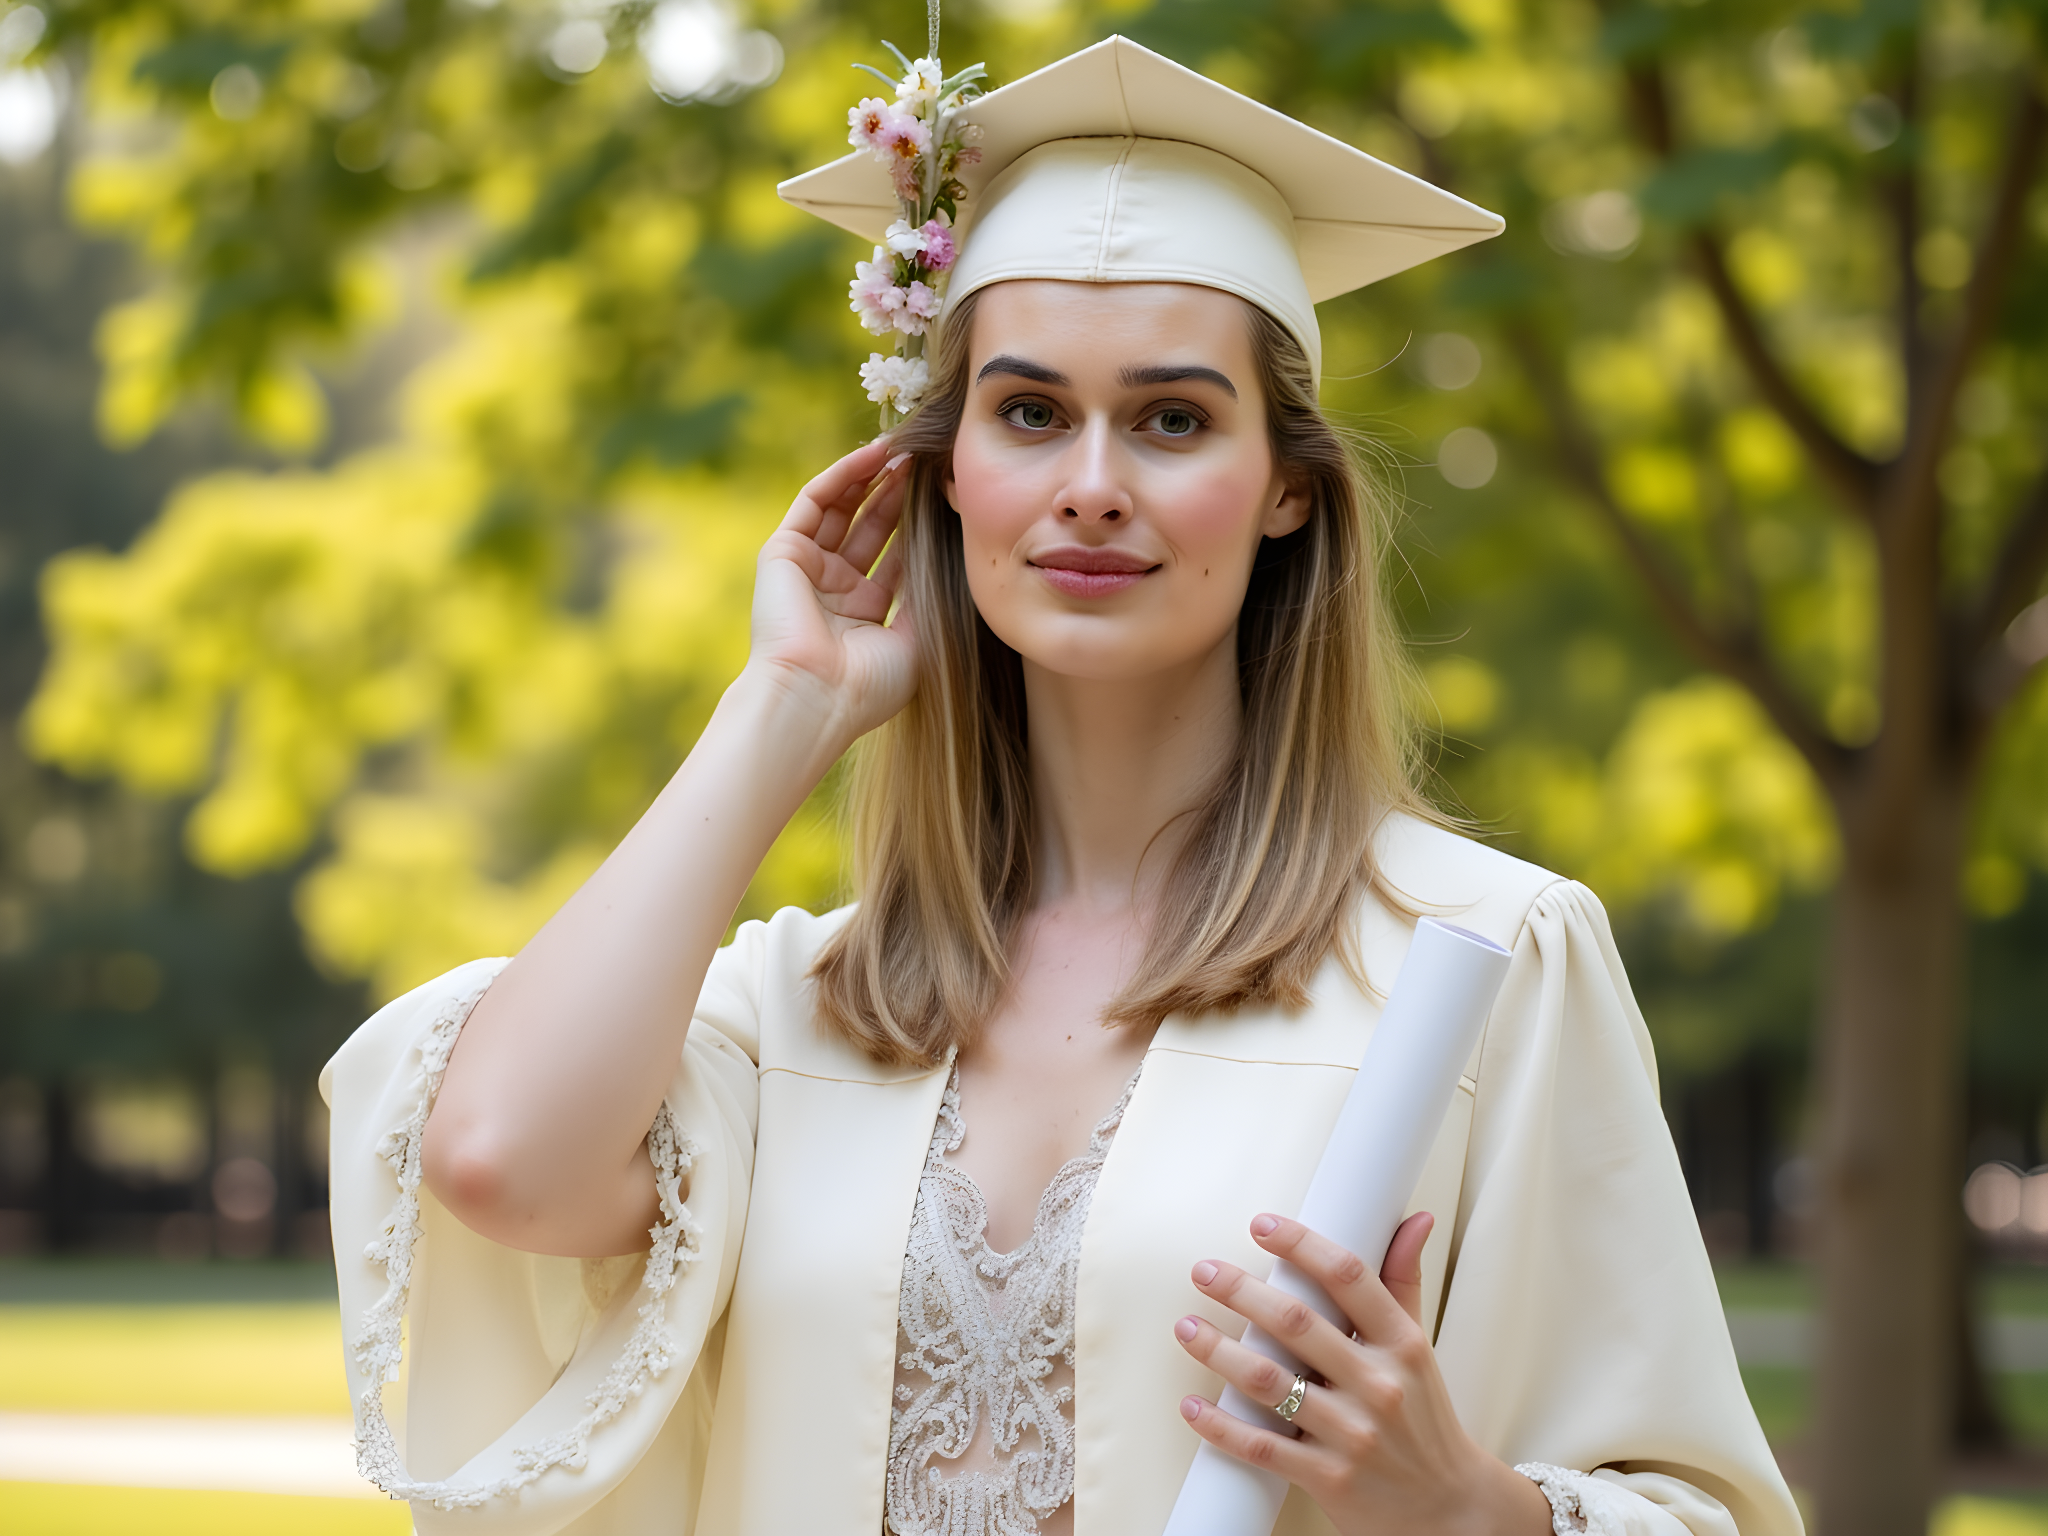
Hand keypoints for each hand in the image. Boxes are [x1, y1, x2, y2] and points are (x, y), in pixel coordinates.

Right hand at [745, 438, 919, 748]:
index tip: (948, 497)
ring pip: (842, 509)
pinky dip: (843, 476)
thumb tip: (951, 555)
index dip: (920, 525)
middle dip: (898, 493)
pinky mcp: (782, 553)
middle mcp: (834, 590)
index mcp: (864, 615)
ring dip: (871, 477)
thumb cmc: (868, 686)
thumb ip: (927, 594)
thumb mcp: (916, 639)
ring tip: (903, 450)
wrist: (815, 700)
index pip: (896, 556)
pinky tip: (872, 455)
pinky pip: (814, 501)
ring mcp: (807, 570)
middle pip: (870, 527)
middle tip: (928, 461)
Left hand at [1173, 1213, 1551, 1535]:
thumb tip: (1416, 1218)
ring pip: (1270, 1382)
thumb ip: (1403, 1282)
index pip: (1349, 1277)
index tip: (1261, 1224)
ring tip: (1186, 1328)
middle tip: (1203, 1271)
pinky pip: (1262, 1447)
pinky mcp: (1330, 1479)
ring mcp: (1353, 1435)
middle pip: (1297, 1323)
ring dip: (1218, 1352)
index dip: (1301, 1244)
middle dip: (1241, 1291)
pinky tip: (1191, 1406)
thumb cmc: (1425, 1419)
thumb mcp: (1420, 1347)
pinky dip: (1220, 1426)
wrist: (1451, 1511)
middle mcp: (1379, 1385)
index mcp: (1402, 1344)